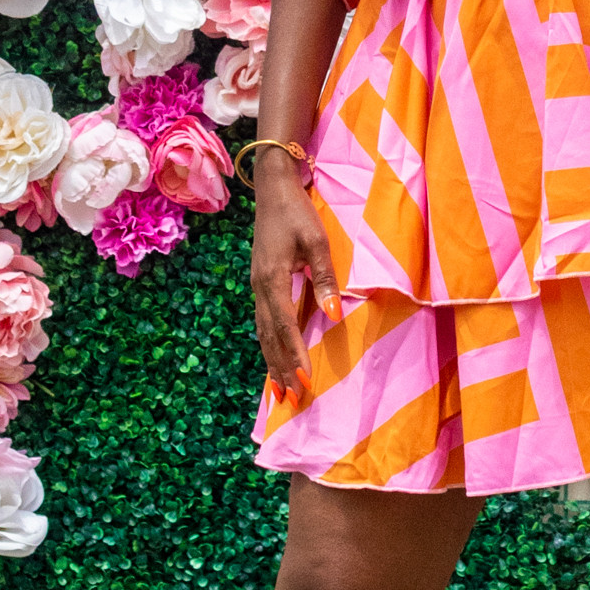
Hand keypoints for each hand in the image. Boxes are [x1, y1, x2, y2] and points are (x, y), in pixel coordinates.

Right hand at [248, 159, 340, 392]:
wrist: (272, 189)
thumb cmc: (297, 212)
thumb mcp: (316, 240)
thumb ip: (324, 277)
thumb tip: (332, 313)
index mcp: (272, 279)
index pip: (285, 326)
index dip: (295, 356)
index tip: (305, 381)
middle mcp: (260, 288)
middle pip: (269, 337)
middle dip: (281, 369)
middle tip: (291, 399)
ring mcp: (257, 287)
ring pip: (263, 333)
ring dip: (272, 362)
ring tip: (280, 390)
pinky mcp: (260, 283)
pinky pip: (263, 322)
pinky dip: (269, 345)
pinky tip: (274, 358)